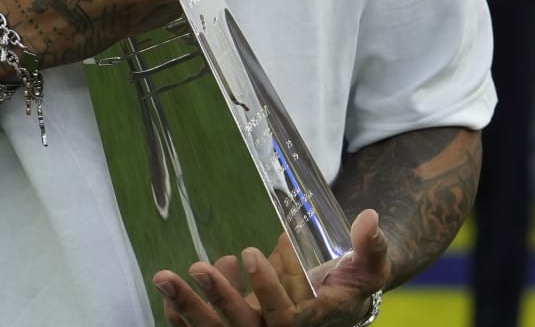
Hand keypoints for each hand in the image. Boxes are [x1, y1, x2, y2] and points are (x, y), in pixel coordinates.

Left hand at [154, 209, 389, 326]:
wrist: (339, 303)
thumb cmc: (354, 281)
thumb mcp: (370, 266)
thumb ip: (370, 246)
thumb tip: (370, 218)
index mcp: (309, 321)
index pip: (284, 315)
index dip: (267, 288)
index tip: (250, 251)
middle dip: (218, 299)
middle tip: (198, 267)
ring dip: (188, 308)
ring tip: (164, 277)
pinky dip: (182, 319)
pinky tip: (165, 295)